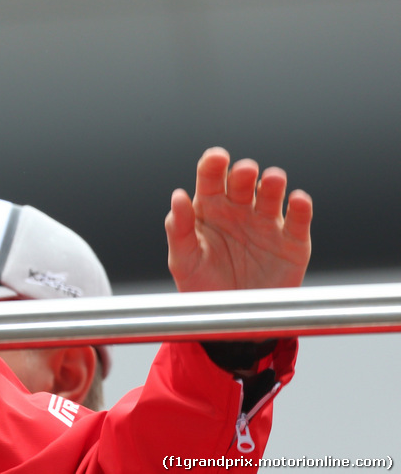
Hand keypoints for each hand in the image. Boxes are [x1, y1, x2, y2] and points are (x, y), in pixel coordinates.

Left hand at [165, 147, 312, 291]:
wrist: (231, 321)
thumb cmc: (201, 286)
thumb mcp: (183, 259)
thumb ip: (179, 228)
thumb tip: (177, 196)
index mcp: (209, 208)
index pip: (212, 177)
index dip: (214, 163)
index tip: (217, 157)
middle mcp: (239, 210)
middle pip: (243, 181)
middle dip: (244, 172)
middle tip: (244, 170)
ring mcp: (266, 224)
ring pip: (272, 194)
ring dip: (273, 183)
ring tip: (272, 179)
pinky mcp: (292, 242)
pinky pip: (298, 220)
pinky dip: (301, 208)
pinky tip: (298, 200)